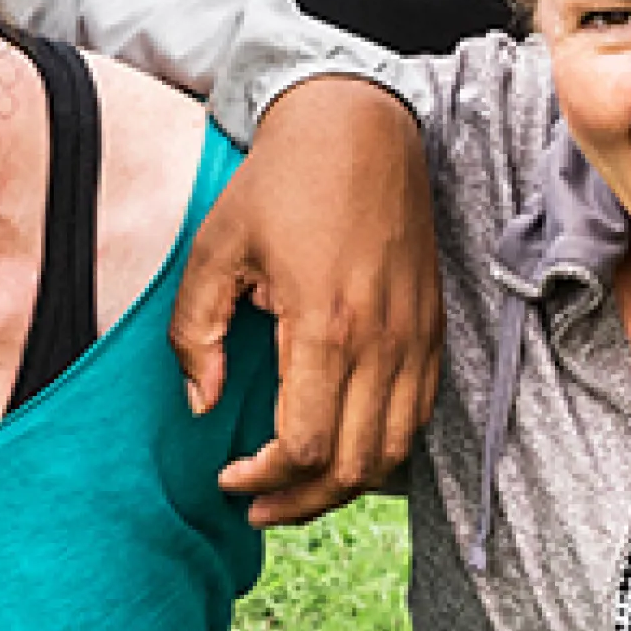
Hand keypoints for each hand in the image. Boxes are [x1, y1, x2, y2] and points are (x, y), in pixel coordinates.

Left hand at [176, 75, 440, 526]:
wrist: (358, 128)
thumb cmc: (280, 183)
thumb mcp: (215, 250)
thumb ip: (197, 334)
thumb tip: (205, 404)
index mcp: (326, 323)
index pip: (306, 446)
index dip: (265, 480)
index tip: (228, 476)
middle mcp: (383, 340)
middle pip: (355, 467)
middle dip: (300, 500)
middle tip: (255, 503)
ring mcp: (417, 337)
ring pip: (394, 451)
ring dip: (344, 484)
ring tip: (295, 488)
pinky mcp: (433, 328)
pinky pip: (419, 416)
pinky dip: (384, 449)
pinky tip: (342, 447)